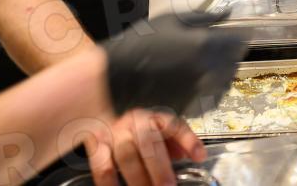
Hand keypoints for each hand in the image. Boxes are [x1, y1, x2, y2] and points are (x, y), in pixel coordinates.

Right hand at [86, 109, 204, 185]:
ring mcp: (115, 134)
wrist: (102, 119)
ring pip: (126, 156)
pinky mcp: (97, 148)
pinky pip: (102, 167)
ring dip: (138, 178)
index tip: (199, 157)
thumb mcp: (161, 130)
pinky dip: (110, 182)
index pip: (174, 125)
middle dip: (160, 169)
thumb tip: (197, 155)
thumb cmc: (140, 130)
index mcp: (154, 117)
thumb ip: (179, 141)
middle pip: (149, 143)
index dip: (188, 140)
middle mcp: (135, 123)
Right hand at [102, 13, 245, 115]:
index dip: (243, 34)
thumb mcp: (171, 20)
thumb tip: (228, 13)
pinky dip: (214, 87)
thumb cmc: (140, 44)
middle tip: (222, 44)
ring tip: (208, 61)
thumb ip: (204, 16)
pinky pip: (215, 97)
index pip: (239, 39)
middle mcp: (206, 69)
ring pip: (227, 79)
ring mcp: (200, 90)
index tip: (243, 31)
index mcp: (203, 44)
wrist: (116, 78)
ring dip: (224, 69)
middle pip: (236, 60)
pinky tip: (200, 79)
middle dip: (232, 51)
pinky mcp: (192, 106)